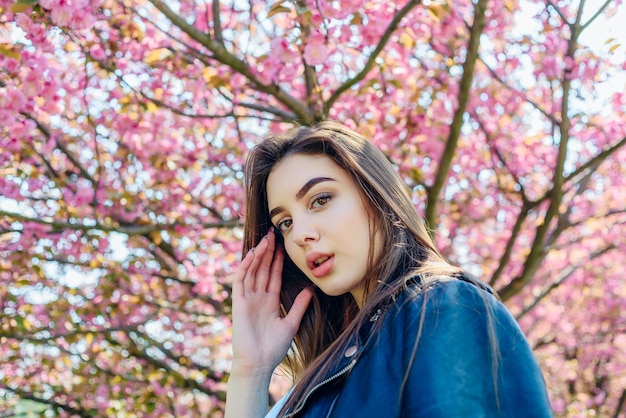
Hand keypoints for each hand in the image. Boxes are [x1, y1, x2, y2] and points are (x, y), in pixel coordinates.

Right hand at [230, 229, 312, 377]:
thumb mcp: (292, 323)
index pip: (274, 275)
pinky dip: (246, 266)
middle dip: (268, 252)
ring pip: (252, 271)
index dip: (278, 260)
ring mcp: (247, 298)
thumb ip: (300, 305)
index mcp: (269, 301)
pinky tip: (252, 254)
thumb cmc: (273, 348)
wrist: (258, 363)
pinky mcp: (239, 302)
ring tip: (265, 239)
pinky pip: (241, 280)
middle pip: (263, 269)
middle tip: (274, 234)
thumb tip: (312, 289)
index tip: (283, 245)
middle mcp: (258, 297)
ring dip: (258, 255)